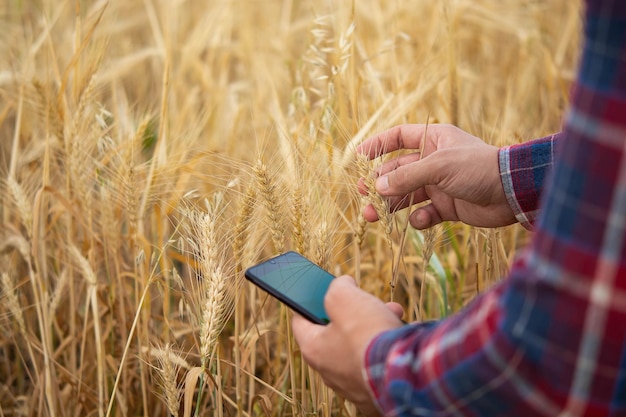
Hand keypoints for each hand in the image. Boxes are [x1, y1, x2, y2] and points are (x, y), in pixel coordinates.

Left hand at [291, 276, 403, 415]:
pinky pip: (379, 364)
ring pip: (360, 347)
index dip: (309, 302)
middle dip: (353, 312)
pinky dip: (389, 348)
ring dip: (376, 326)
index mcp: (314, 349)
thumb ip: (338, 287)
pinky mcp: (375, 393)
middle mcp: (329, 371)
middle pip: (336, 333)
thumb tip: (344, 284)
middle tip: (366, 300)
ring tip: (393, 313)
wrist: (402, 373)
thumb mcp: (345, 297)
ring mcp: (352, 385)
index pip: (300, 321)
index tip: (322, 291)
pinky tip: (403, 336)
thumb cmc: (368, 334)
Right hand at [357, 124, 516, 228]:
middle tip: (363, 197)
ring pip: (406, 195)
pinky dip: (418, 219)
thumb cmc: (477, 168)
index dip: (377, 145)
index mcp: (433, 141)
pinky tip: (419, 220)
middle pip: (397, 171)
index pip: (398, 137)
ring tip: (373, 216)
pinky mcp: (448, 207)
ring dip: (390, 205)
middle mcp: (434, 161)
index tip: (358, 157)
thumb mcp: (439, 167)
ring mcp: (440, 185)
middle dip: (379, 184)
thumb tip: (378, 187)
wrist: (513, 193)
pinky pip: (424, 213)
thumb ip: (406, 177)